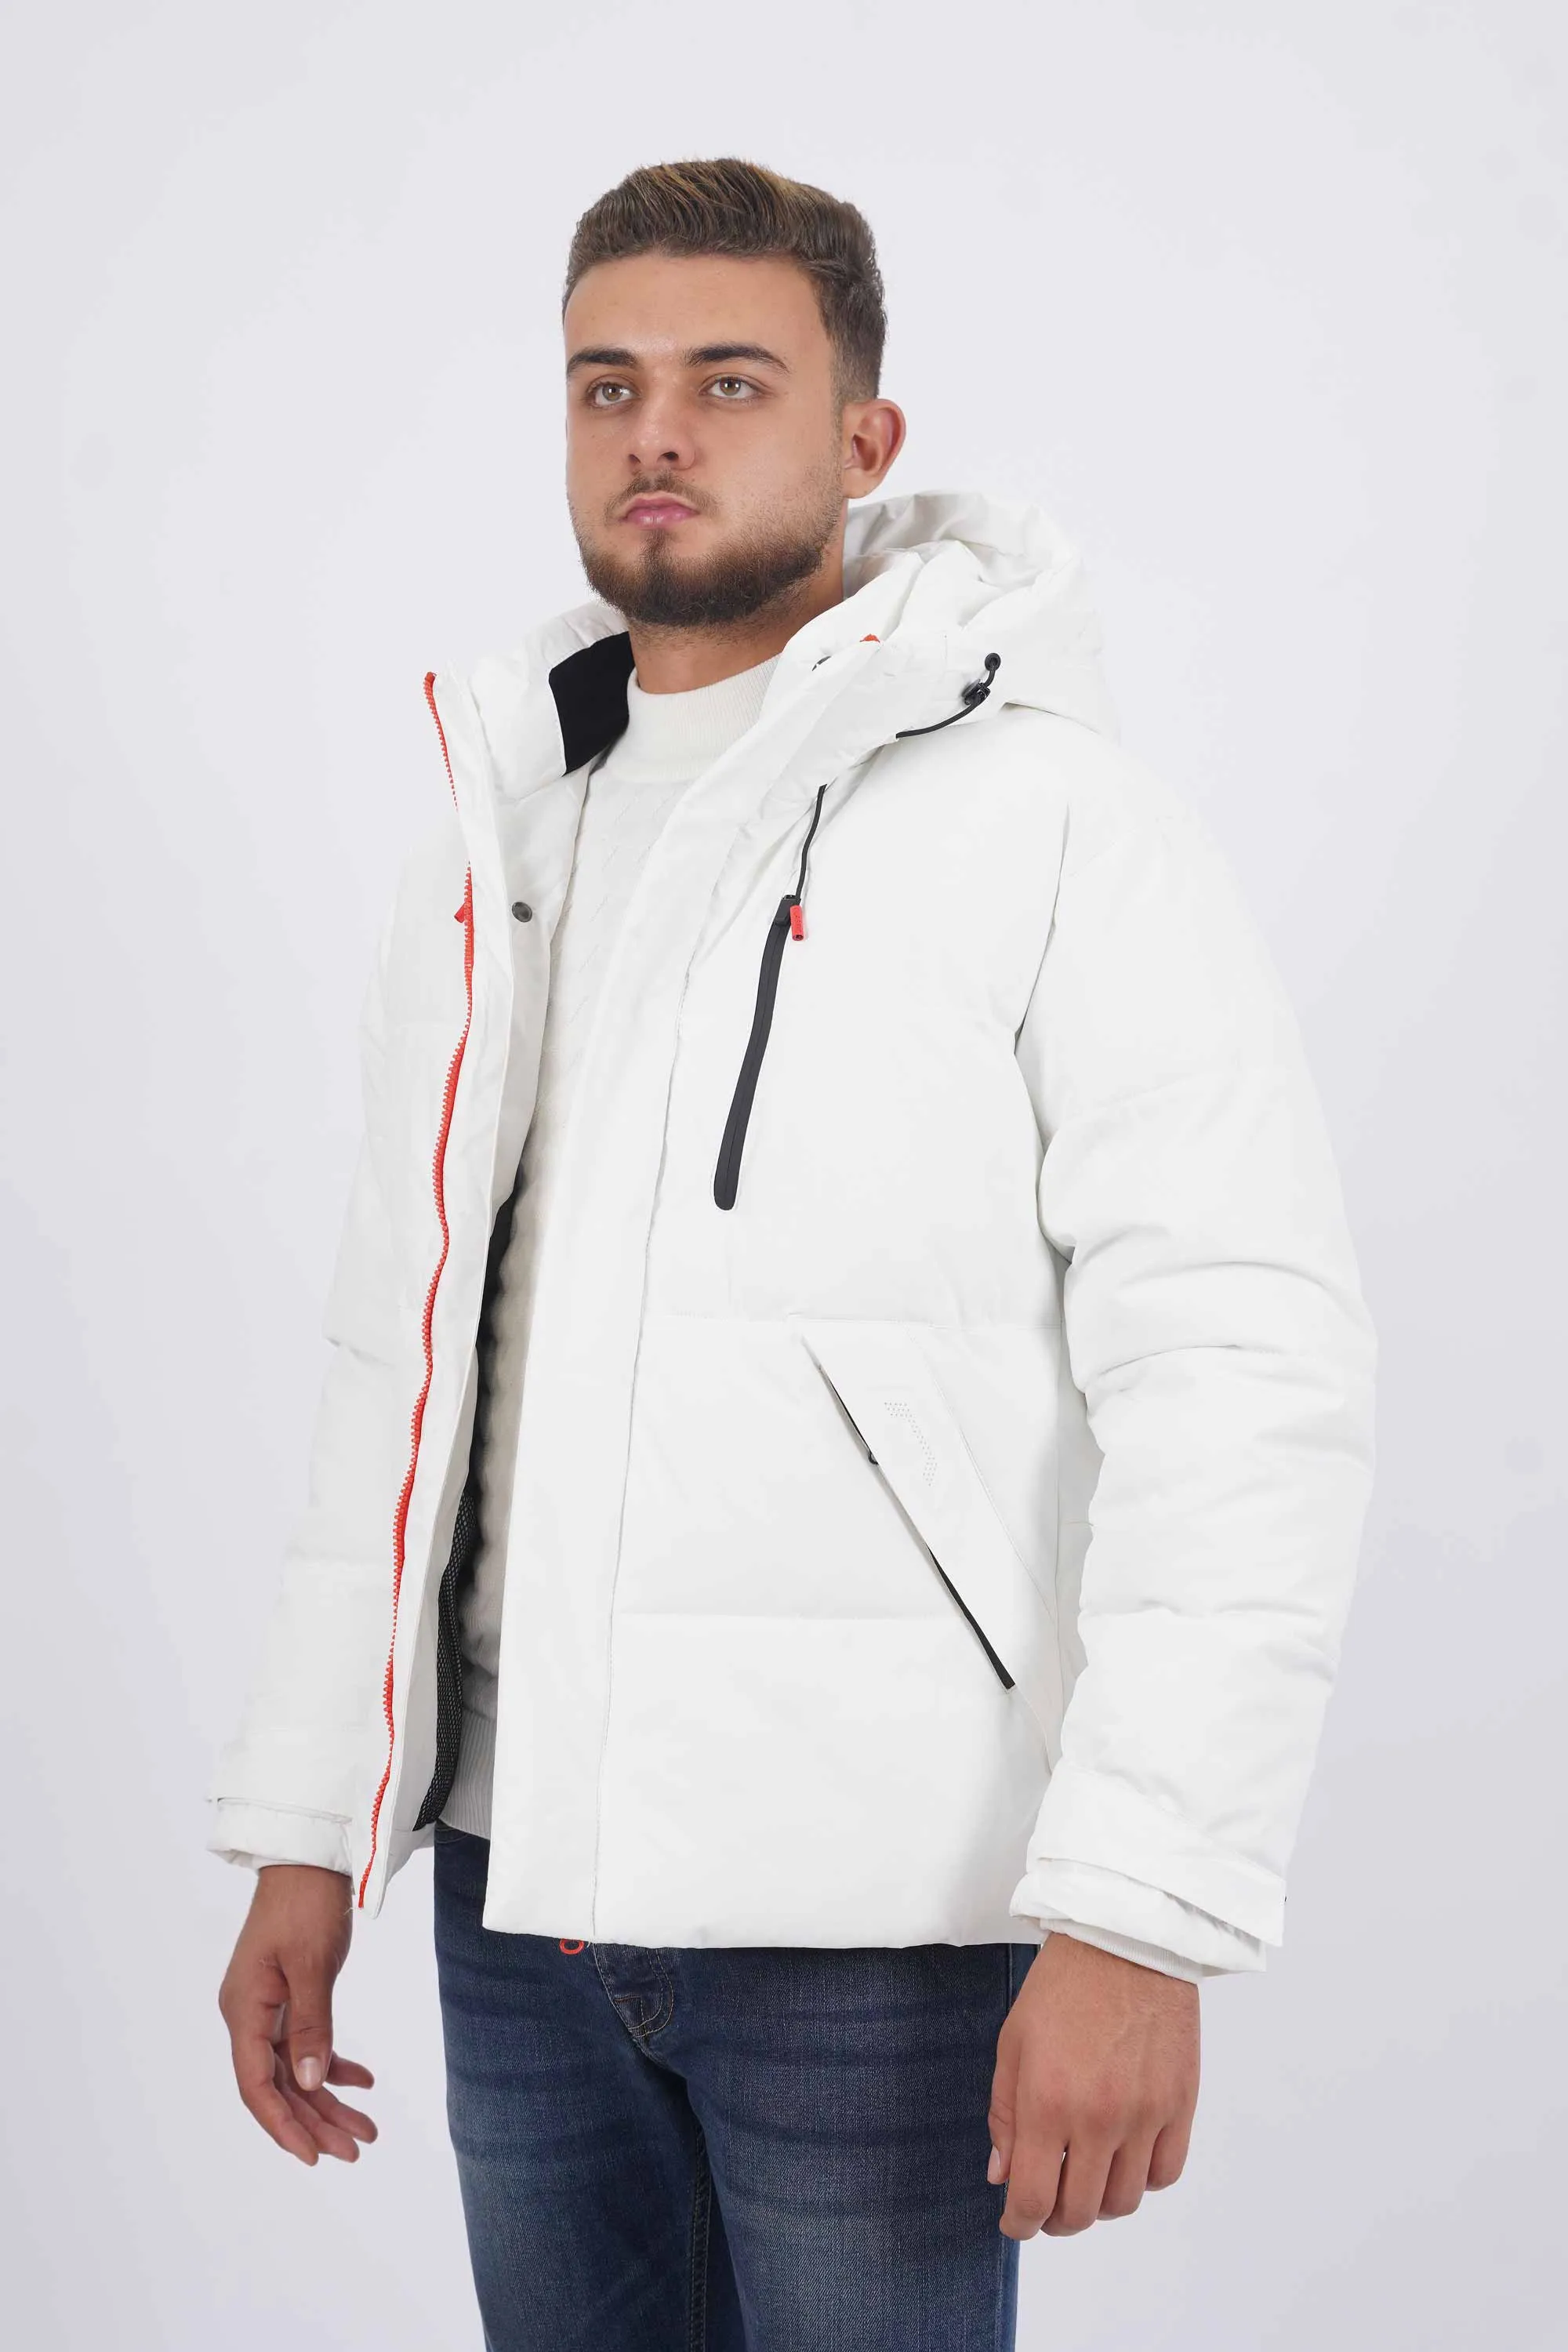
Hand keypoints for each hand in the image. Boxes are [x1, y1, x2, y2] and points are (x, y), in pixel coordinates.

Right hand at [217, 1863, 378, 2165]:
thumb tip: (310, 2083)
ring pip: (295, 2070)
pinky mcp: (290, 1996)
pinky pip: (307, 2045)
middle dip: (316, 2122)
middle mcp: (250, 2015)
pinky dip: (333, 2064)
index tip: (314, 2156)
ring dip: (328, 2100)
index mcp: (244, 2010)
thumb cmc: (305, 1903)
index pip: (256, 2085)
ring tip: (367, 2130)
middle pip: (278, 2086)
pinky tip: (363, 2081)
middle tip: (357, 2150)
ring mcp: (268, 2007)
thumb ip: (311, 2026)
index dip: (283, 2126)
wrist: (309, 1858)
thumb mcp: (311, 1965)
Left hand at [988, 1932, 1198, 2237]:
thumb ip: (1005, 2116)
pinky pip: (1165, 2173)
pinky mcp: (1181, 2105)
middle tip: (1047, 2203)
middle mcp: (1099, 2119)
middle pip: (1081, 2211)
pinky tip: (1125, 2159)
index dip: (1020, 2225)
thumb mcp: (1013, 2045)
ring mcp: (1145, 2115)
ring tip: (1086, 2179)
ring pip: (1125, 2201)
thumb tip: (1002, 2175)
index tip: (1014, 2223)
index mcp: (1048, 2103)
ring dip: (1099, 2203)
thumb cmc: (1061, 1987)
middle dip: (1055, 2219)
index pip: (1034, 2199)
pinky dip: (1143, 2180)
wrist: (1125, 1940)